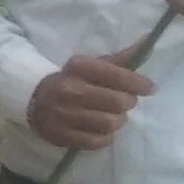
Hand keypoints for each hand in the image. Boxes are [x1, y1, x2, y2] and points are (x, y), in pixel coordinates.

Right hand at [27, 53, 153, 150]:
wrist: (34, 99)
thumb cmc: (72, 79)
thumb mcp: (92, 64)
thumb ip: (121, 58)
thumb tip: (148, 42)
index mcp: (78, 67)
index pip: (118, 76)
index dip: (139, 83)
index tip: (149, 87)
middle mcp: (69, 90)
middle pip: (118, 102)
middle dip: (129, 102)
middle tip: (127, 101)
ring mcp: (64, 115)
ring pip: (110, 123)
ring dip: (119, 120)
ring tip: (114, 115)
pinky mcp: (63, 136)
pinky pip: (98, 141)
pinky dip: (107, 136)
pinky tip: (103, 128)